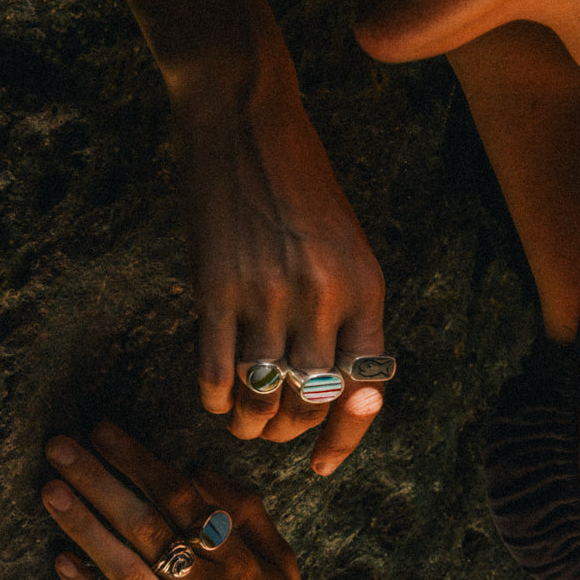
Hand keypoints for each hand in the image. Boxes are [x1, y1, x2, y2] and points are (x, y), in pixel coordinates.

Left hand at [42, 424, 349, 579]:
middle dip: (98, 481)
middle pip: (143, 524)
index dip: (139, 462)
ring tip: (50, 490)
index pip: (179, 497)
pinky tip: (60, 560)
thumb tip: (201, 470)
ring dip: (83, 526)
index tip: (105, 432)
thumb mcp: (283, 560)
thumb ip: (248, 512)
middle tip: (60, 447)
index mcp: (236, 556)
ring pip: (124, 567)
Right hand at [172, 66, 386, 475]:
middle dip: (290, 432)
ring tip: (241, 422)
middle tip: (272, 432)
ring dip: (249, 423)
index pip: (365, 390)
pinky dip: (213, 397)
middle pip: (309, 402)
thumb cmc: (299, 173)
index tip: (322, 465)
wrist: (245, 114)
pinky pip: (215, 371)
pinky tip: (213, 396)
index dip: (344, 438)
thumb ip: (345, 304)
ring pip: (261, 395)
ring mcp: (267, 293)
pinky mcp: (215, 286)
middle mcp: (323, 297)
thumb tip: (327, 379)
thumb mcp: (345, 237)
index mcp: (366, 285)